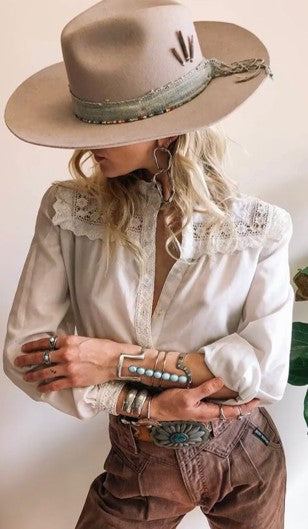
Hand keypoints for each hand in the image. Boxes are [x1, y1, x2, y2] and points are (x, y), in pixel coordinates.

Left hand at [14, 335, 139, 392]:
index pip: (45, 343)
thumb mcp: (85, 339)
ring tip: (27, 377)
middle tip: (19, 361)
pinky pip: (55, 384)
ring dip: (33, 375)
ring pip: (45, 372)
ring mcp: (69, 368)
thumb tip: (60, 346)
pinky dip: (46, 387)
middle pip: (41, 357)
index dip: (32, 346)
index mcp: (69, 341)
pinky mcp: (73, 380)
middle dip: (27, 360)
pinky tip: (41, 388)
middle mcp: (66, 354)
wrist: (116, 360)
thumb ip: (70, 343)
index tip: (25, 348)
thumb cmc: (105, 348)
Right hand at [150, 378, 259, 421]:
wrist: (156, 408)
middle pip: (230, 411)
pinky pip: (215, 403)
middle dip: (243, 405)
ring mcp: (202, 410)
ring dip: (234, 402)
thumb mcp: (188, 396)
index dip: (246, 407)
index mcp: (208, 413)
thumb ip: (205, 389)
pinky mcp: (197, 406)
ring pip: (223, 408)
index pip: (232, 412)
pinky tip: (224, 391)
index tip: (257, 400)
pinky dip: (224, 399)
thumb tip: (222, 381)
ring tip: (243, 393)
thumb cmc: (171, 403)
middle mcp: (207, 414)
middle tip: (254, 395)